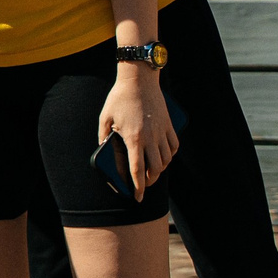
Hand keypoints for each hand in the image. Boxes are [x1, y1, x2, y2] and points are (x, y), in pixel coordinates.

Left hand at [98, 65, 178, 198]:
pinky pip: (174, 145)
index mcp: (133, 138)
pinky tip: (164, 155)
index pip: (137, 170)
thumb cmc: (119, 97)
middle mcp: (150, 138)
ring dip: (161, 168)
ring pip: (167, 159)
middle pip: (156, 169)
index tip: (138, 198)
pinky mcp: (169, 124)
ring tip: (152, 171)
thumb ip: (103, 136)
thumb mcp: (104, 118)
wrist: (139, 79)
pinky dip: (171, 154)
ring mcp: (162, 131)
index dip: (138, 187)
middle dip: (150, 181)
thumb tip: (103, 149)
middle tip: (144, 184)